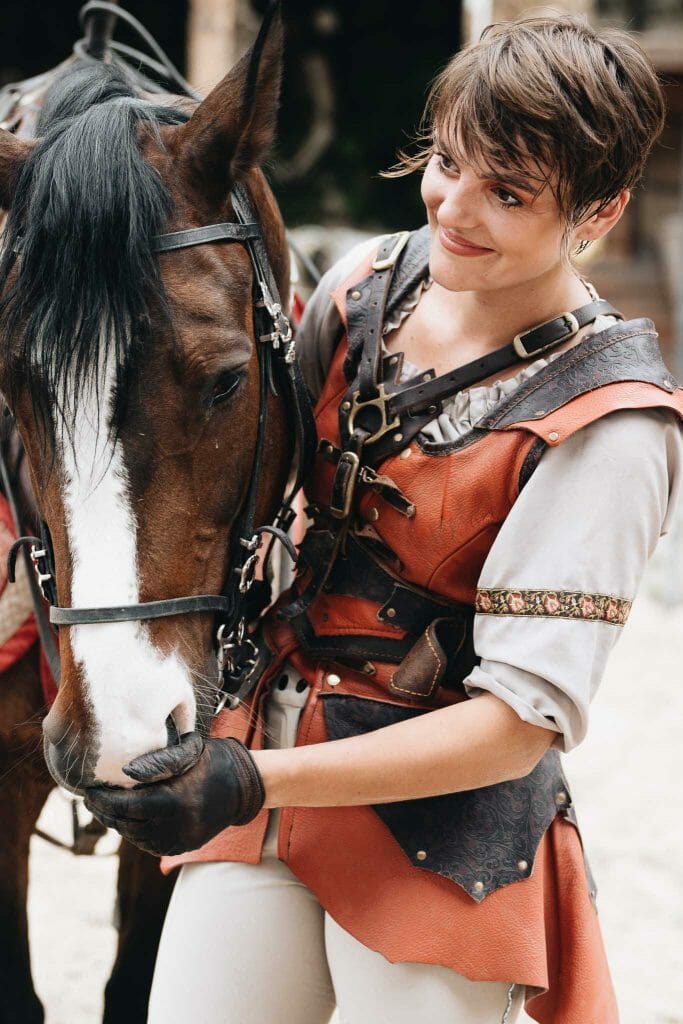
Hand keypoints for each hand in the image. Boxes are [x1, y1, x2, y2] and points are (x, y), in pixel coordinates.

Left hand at [83, 733, 264, 856]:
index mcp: (176, 801)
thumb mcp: (188, 751)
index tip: (88, 791)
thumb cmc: (213, 761)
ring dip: (118, 822)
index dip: (102, 800)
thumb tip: (124, 772)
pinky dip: (134, 831)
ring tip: (107, 806)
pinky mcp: (182, 847)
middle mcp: (176, 826)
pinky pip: (147, 843)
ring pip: (133, 836)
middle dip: (104, 812)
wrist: (244, 786)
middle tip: (91, 799)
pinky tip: (129, 817)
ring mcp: (179, 841)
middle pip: (125, 824)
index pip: (126, 806)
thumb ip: (157, 761)